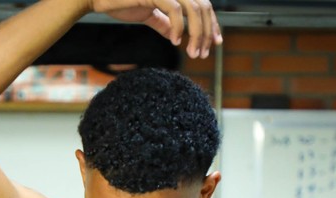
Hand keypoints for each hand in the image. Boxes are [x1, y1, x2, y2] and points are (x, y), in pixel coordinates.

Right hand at [91, 0, 221, 57]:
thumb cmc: (121, 3)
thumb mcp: (148, 14)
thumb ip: (163, 22)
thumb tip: (176, 35)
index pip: (203, 5)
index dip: (212, 23)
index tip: (215, 43)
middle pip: (203, 7)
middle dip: (206, 32)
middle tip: (202, 54)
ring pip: (194, 9)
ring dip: (197, 33)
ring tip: (192, 53)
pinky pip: (175, 10)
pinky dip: (179, 27)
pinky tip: (176, 42)